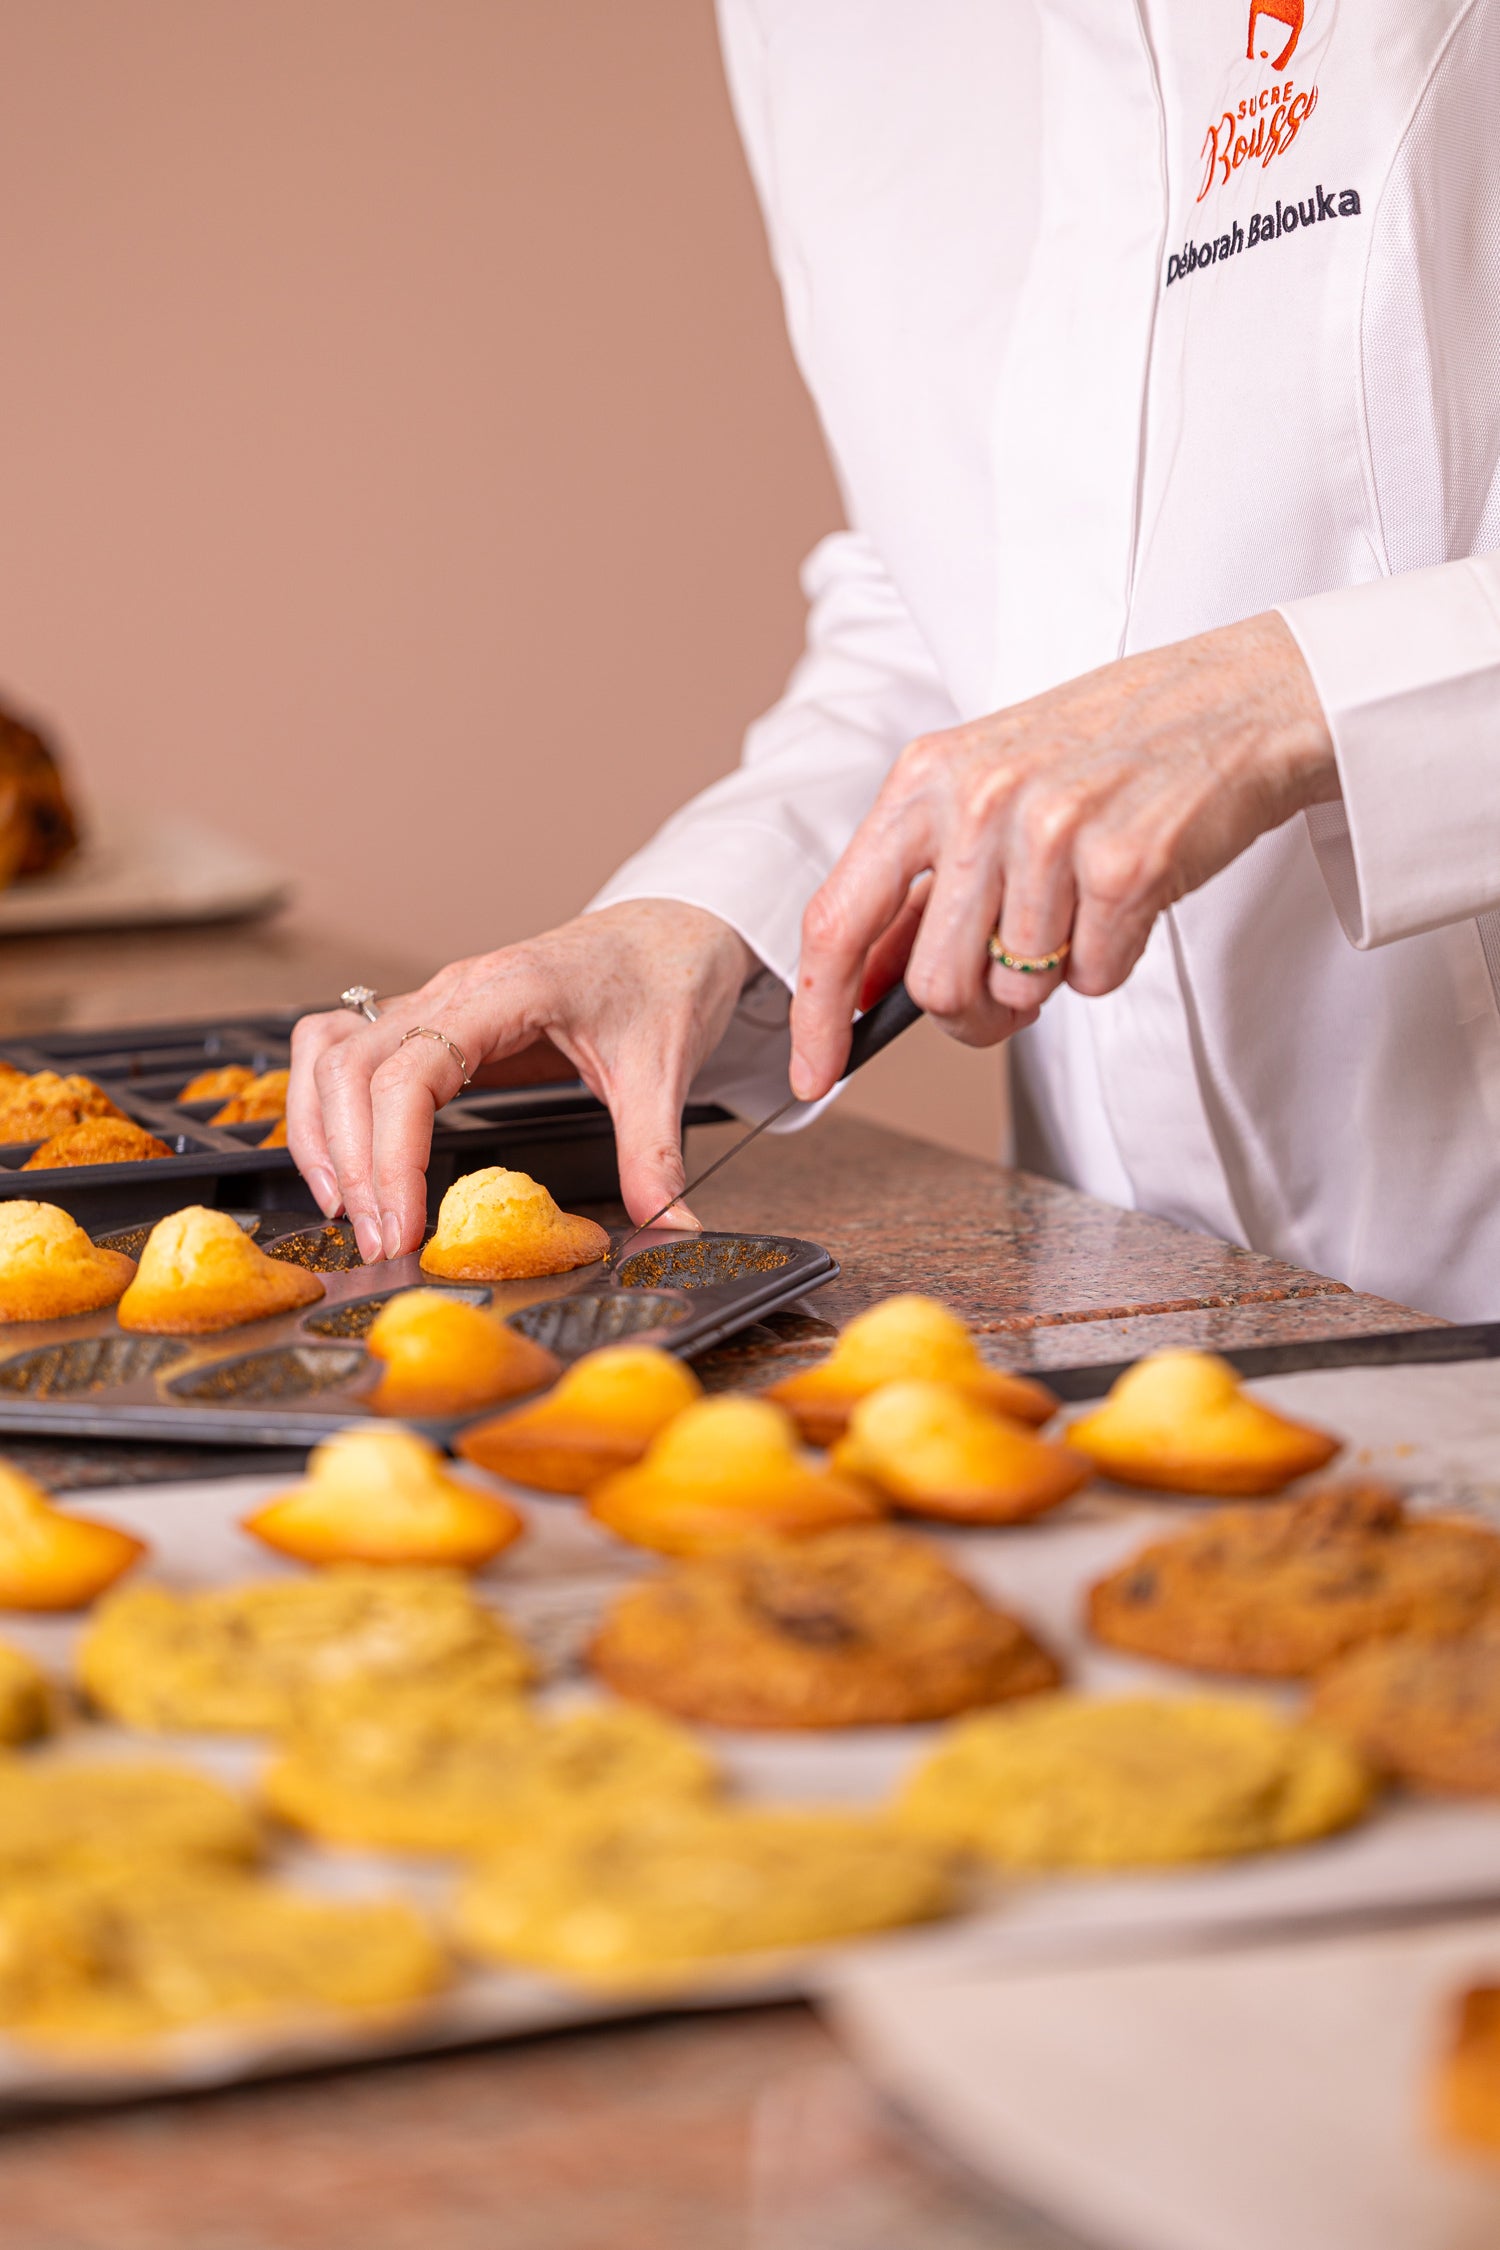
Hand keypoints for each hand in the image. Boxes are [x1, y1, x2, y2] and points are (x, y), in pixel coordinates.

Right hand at [287, 901, 755, 1260]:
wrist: (666, 931)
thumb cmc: (661, 978)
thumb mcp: (664, 1071)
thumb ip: (656, 1156)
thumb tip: (671, 1229)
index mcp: (507, 990)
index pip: (411, 1072)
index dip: (393, 1156)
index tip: (403, 1226)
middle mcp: (454, 988)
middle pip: (352, 1065)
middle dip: (352, 1162)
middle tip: (380, 1241)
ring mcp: (435, 999)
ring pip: (331, 1052)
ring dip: (321, 1131)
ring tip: (345, 1207)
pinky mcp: (432, 1017)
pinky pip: (345, 1047)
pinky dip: (326, 1102)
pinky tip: (344, 1158)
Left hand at [789, 612, 1335, 1098]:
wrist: (1236, 700)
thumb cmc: (1107, 751)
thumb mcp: (987, 787)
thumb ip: (923, 880)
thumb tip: (861, 986)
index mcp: (924, 778)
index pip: (838, 919)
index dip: (820, 1013)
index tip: (816, 1072)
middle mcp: (977, 800)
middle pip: (934, 984)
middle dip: (972, 1014)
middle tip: (1009, 995)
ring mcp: (1050, 831)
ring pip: (1017, 990)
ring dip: (1053, 976)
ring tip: (1083, 904)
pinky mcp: (1125, 865)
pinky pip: (1094, 979)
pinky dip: (1112, 958)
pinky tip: (1128, 896)